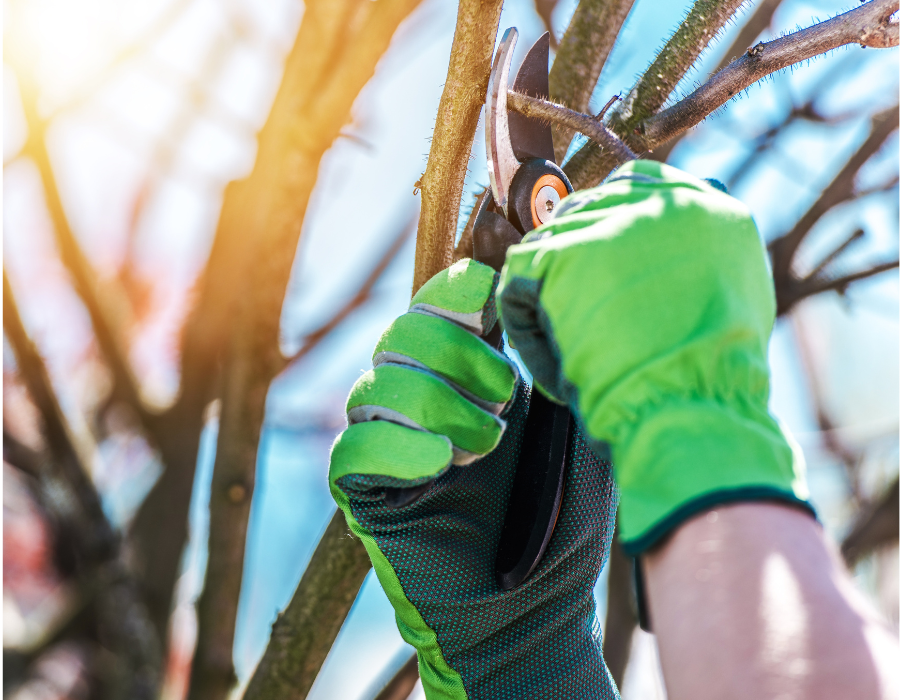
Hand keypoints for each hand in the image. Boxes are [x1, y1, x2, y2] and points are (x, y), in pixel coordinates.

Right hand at [329, 259, 619, 698]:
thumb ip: (562, 369)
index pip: (437, 305)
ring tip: (484, 446)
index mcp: (470, 378)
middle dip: (453, 353)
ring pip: (373, 384)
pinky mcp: (366, 495)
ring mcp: (391, 447)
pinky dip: (394, 446)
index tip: (490, 303)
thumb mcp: (579, 433)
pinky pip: (352, 450)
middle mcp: (423, 402)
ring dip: (433, 402)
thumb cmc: (564, 523)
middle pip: (400, 335)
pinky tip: (439, 465)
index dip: (454, 291)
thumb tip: (549, 300)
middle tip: (502, 399)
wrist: (536, 612)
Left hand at [498, 160, 811, 554]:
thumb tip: (660, 249)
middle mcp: (659, 203)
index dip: (607, 226)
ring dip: (548, 300)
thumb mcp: (735, 299)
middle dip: (572, 264)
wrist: (693, 406)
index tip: (595, 266)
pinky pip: (517, 281)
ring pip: (547, 246)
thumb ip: (698, 259)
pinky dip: (526, 328)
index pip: (635, 184)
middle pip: (585, 211)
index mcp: (707, 208)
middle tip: (578, 319)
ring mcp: (609, 224)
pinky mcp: (564, 253)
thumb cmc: (713, 380)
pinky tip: (555, 362)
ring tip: (575, 351)